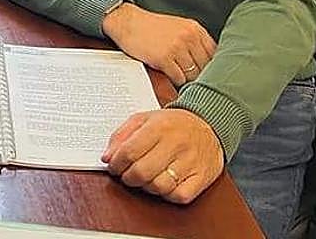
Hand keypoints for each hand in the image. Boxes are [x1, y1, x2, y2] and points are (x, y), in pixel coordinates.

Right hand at [101, 3, 216, 85]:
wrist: (126, 22)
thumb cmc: (151, 27)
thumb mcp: (178, 27)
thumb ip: (195, 41)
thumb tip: (209, 63)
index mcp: (195, 29)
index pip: (214, 54)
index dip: (210, 66)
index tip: (205, 71)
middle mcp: (189, 37)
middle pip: (205, 67)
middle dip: (198, 74)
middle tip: (188, 75)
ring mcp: (177, 47)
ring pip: (193, 75)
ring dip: (185, 78)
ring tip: (176, 72)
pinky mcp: (164, 58)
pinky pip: (178, 78)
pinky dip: (174, 79)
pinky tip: (167, 72)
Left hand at [102, 108, 223, 203]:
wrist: (208, 125)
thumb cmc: (172, 124)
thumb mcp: (143, 119)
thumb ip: (121, 135)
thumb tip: (107, 157)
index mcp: (159, 127)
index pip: (129, 151)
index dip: (116, 163)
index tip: (113, 167)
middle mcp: (176, 144)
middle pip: (142, 172)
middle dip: (128, 178)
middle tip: (127, 175)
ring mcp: (191, 162)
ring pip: (159, 186)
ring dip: (146, 187)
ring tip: (145, 179)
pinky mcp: (202, 177)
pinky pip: (179, 195)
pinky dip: (167, 195)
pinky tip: (164, 184)